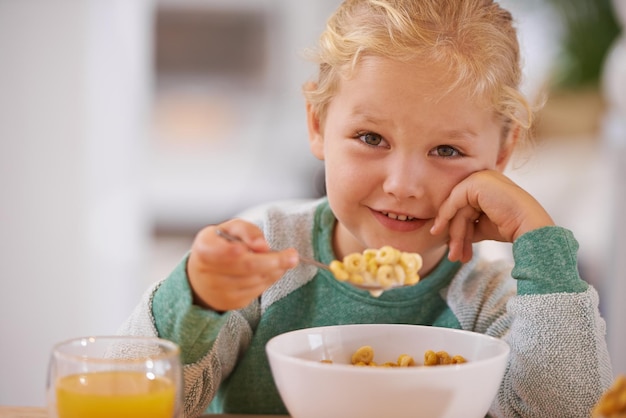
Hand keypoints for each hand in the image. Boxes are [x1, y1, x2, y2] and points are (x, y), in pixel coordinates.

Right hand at [187, 219, 298, 311]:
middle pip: (248, 267)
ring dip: (275, 270)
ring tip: (282, 260)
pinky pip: (257, 291)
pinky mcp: (231, 303)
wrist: (202, 278)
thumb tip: (263, 246)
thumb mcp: (229, 230)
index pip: (224, 251)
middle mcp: (208, 273)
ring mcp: (219, 291)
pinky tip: (270, 270)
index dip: (244, 249)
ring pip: (257, 280)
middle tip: (293, 255)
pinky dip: (269, 279)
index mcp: (205, 249)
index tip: (265, 246)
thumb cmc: (220, 247)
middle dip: (275, 261)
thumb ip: (247, 231)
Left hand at [430, 170, 554, 262]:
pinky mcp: (476, 183)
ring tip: (455, 256)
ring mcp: (479, 178)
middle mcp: (482, 178)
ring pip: (456, 209)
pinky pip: (454, 202)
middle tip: (454, 257)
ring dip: (455, 235)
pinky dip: (447, 219)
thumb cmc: (511, 227)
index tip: (453, 250)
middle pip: (459, 209)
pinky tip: (448, 237)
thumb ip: (468, 225)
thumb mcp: (484, 226)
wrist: (529, 228)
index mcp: (486, 185)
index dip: (458, 230)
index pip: (465, 207)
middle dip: (456, 235)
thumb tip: (450, 236)